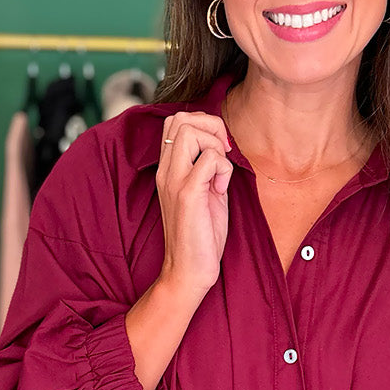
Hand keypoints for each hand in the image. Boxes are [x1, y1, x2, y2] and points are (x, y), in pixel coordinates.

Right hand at [155, 111, 233, 294]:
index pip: (175, 121)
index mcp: (168, 169)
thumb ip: (207, 167)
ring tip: (220, 175)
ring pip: (192, 131)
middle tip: (224, 155)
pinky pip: (210, 158)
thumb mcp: (204, 192)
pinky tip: (221, 190)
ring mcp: (174, 180)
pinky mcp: (187, 193)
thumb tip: (223, 146)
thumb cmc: (200, 235)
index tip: (220, 150)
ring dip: (216, 147)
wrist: (188, 271)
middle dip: (212, 127)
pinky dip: (223, 169)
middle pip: (181, 118)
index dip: (204, 124)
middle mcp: (166, 170)